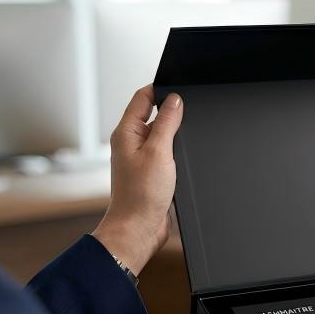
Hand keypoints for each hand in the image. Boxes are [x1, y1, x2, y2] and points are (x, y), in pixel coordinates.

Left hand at [91, 85, 182, 274]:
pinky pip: (165, 152)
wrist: (139, 227)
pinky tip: (183, 157)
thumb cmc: (141, 195)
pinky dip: (176, 150)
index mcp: (126, 133)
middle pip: (152, 114)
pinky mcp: (151, 171)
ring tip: (185, 138)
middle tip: (189, 111)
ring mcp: (140, 157)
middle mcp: (131, 143)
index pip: (142, 98)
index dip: (160, 89)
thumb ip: (167, 123)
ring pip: (161, 134)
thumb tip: (174, 100)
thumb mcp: (159, 152)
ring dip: (175, 133)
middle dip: (171, 110)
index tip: (178, 86)